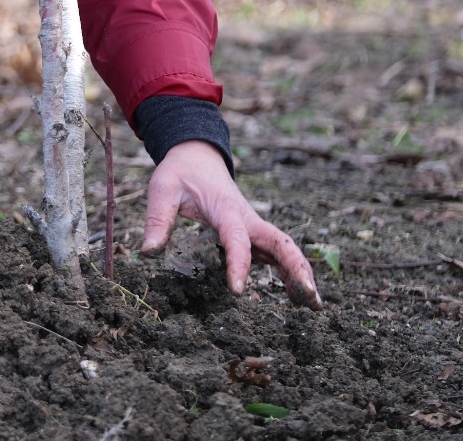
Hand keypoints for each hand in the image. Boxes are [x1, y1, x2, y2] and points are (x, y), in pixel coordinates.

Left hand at [141, 140, 322, 307]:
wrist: (197, 155)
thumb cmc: (180, 173)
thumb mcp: (162, 190)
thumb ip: (157, 219)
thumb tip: (148, 252)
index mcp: (226, 210)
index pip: (236, 240)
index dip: (238, 265)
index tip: (237, 291)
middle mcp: (247, 219)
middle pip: (281, 243)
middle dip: (297, 269)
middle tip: (310, 299)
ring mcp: (253, 226)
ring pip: (285, 249)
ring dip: (301, 274)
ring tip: (314, 306)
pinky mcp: (252, 233)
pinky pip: (276, 252)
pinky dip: (290, 271)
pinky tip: (297, 296)